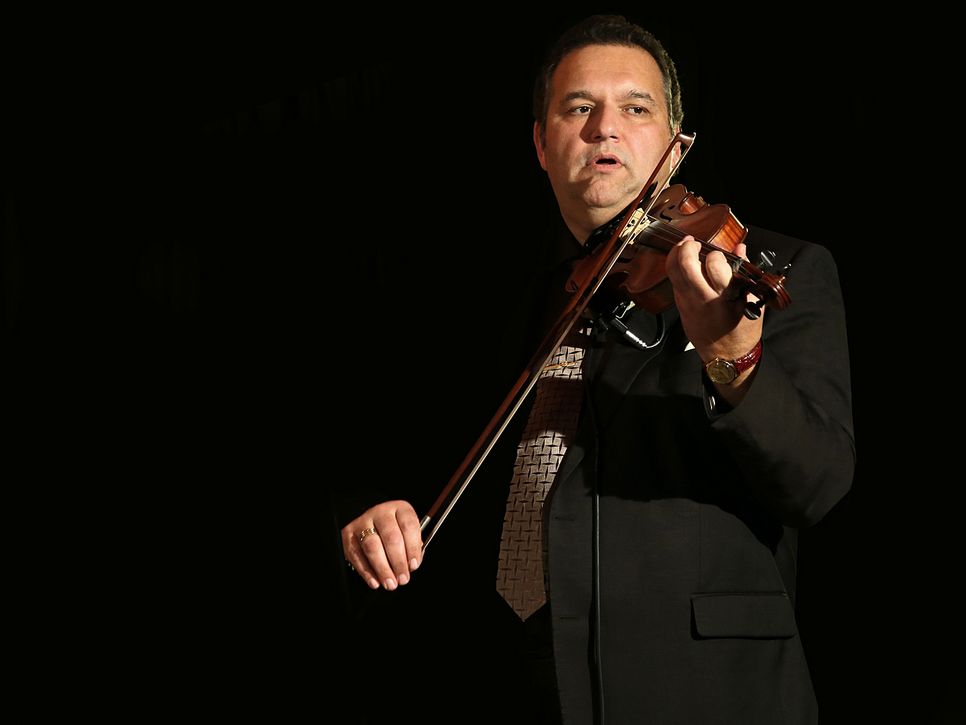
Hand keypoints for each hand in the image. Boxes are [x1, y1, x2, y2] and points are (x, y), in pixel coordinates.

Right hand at [342, 500, 422, 590]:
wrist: (369, 522)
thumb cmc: (393, 530)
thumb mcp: (406, 532)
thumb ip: (411, 546)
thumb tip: (410, 566)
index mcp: (399, 509)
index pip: (408, 526)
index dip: (413, 548)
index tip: (414, 565)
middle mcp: (381, 513)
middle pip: (391, 537)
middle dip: (398, 562)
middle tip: (402, 579)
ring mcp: (363, 523)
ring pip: (372, 547)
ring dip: (382, 569)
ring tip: (390, 583)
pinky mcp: (348, 535)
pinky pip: (357, 556)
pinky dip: (366, 572)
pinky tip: (375, 581)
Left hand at [665, 237, 763, 392]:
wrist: (726, 357)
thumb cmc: (742, 331)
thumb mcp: (752, 302)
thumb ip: (745, 272)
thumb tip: (740, 249)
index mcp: (725, 299)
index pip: (715, 267)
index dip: (716, 255)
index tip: (719, 253)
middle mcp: (703, 300)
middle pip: (686, 267)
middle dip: (687, 248)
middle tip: (693, 241)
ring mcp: (688, 304)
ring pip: (674, 273)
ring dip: (676, 255)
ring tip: (684, 246)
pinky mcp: (680, 308)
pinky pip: (673, 283)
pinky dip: (675, 269)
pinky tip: (682, 263)